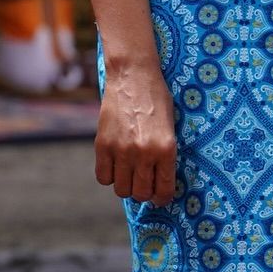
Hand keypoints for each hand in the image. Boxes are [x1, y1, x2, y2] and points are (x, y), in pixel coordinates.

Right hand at [96, 63, 177, 205]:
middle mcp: (144, 153)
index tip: (159, 195)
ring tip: (129, 172)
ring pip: (121, 189)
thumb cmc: (156, 97)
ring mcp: (121, 150)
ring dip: (125, 184)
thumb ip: (164, 154)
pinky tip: (114, 164)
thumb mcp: (169, 126)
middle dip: (143, 192)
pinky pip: (103, 176)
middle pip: (140, 194)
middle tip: (143, 181)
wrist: (133, 74)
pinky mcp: (102, 144)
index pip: (163, 191)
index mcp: (166, 149)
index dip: (162, 198)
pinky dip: (109, 175)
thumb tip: (158, 181)